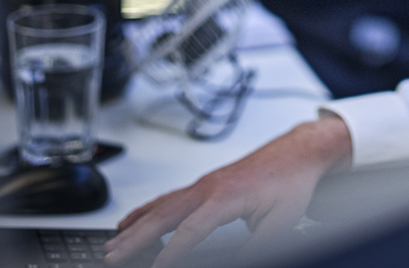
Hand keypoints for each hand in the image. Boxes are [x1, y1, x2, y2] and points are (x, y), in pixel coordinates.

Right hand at [103, 114, 352, 266]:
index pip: (191, 229)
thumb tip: (235, 262)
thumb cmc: (290, 182)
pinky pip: (168, 198)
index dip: (171, 253)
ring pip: (161, 206)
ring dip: (134, 225)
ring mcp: (204, 183)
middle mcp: (209, 186)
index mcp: (227, 196)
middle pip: (164, 215)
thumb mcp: (280, 223)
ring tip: (112, 244)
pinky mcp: (204, 184)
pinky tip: (132, 221)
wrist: (296, 152)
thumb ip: (256, 248)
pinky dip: (146, 210)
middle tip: (112, 256)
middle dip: (136, 238)